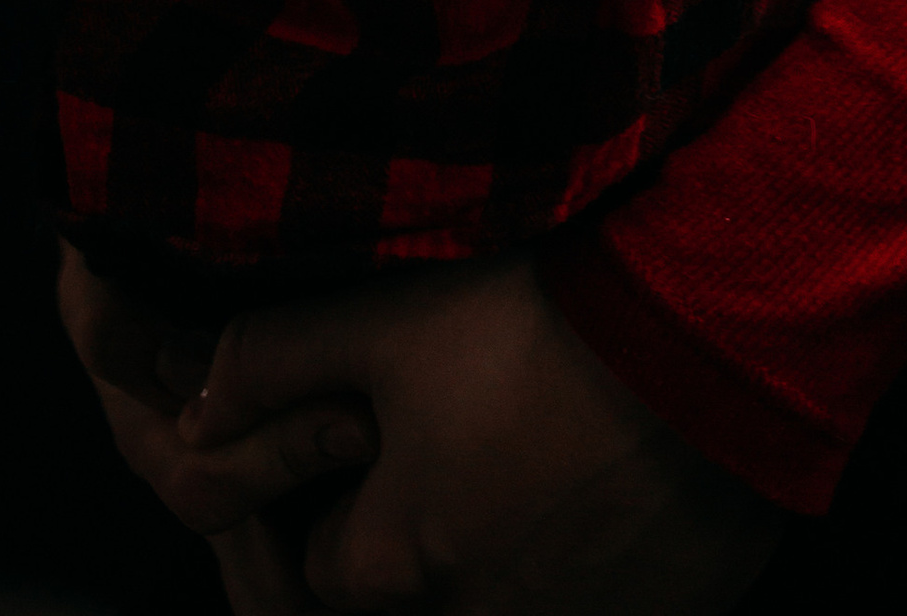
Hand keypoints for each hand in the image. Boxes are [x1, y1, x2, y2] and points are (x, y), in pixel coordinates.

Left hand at [59, 239, 780, 612]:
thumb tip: (192, 406)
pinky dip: (600, 558)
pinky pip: (609, 597)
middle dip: (420, 538)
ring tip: (544, 456)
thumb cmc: (543, 328)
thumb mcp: (390, 319)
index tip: (376, 433)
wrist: (714, 331)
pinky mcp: (666, 611)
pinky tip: (621, 479)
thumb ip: (274, 362)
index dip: (339, 494)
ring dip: (508, 549)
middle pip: (415, 596)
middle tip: (461, 448)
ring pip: (510, 597)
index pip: (323, 565)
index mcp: (399, 565)